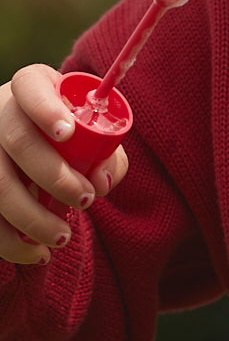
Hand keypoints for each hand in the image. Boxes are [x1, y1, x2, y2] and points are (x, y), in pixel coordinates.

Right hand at [0, 65, 128, 265]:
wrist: (34, 145)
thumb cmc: (70, 137)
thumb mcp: (92, 133)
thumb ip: (107, 153)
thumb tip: (100, 182)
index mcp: (31, 86)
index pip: (31, 87)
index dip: (47, 108)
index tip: (68, 133)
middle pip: (17, 139)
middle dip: (53, 175)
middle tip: (85, 200)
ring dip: (30, 217)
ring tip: (62, 238)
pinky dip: (8, 241)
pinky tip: (34, 254)